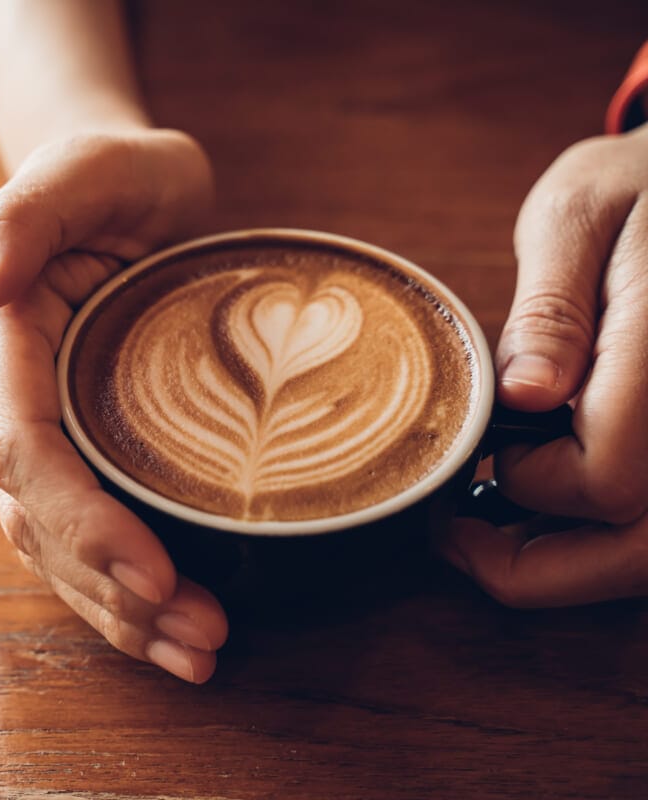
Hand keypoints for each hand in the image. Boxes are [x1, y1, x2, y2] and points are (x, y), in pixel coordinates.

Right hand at [0, 129, 228, 680]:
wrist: (128, 192)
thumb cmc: (113, 173)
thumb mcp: (83, 167)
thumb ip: (22, 218)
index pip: (23, 451)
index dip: (80, 521)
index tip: (153, 572)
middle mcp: (1, 401)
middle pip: (38, 519)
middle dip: (112, 588)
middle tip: (201, 635)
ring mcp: (35, 433)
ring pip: (56, 549)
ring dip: (122, 612)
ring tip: (200, 651)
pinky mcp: (77, 454)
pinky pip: (83, 538)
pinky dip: (124, 595)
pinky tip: (174, 630)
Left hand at [437, 125, 647, 605]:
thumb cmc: (645, 182)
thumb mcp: (580, 212)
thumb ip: (553, 310)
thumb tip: (525, 396)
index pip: (608, 479)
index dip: (532, 483)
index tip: (483, 450)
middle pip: (643, 552)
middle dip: (536, 566)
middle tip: (456, 536)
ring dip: (573, 562)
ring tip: (493, 524)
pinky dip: (605, 536)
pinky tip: (550, 499)